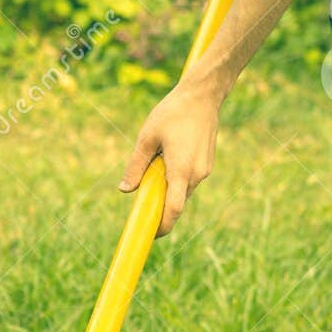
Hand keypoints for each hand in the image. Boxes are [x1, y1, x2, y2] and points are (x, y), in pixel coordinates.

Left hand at [119, 84, 220, 235]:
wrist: (203, 95)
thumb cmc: (173, 113)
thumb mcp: (146, 138)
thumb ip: (135, 166)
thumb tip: (124, 190)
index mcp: (181, 171)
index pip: (173, 210)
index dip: (162, 227)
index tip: (150, 235)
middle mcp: (196, 174)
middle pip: (177, 203)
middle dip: (161, 205)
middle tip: (144, 196)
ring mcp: (204, 170)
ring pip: (183, 191)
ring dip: (168, 188)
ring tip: (157, 162)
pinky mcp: (207, 164)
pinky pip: (189, 180)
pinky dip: (176, 179)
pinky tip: (169, 156)